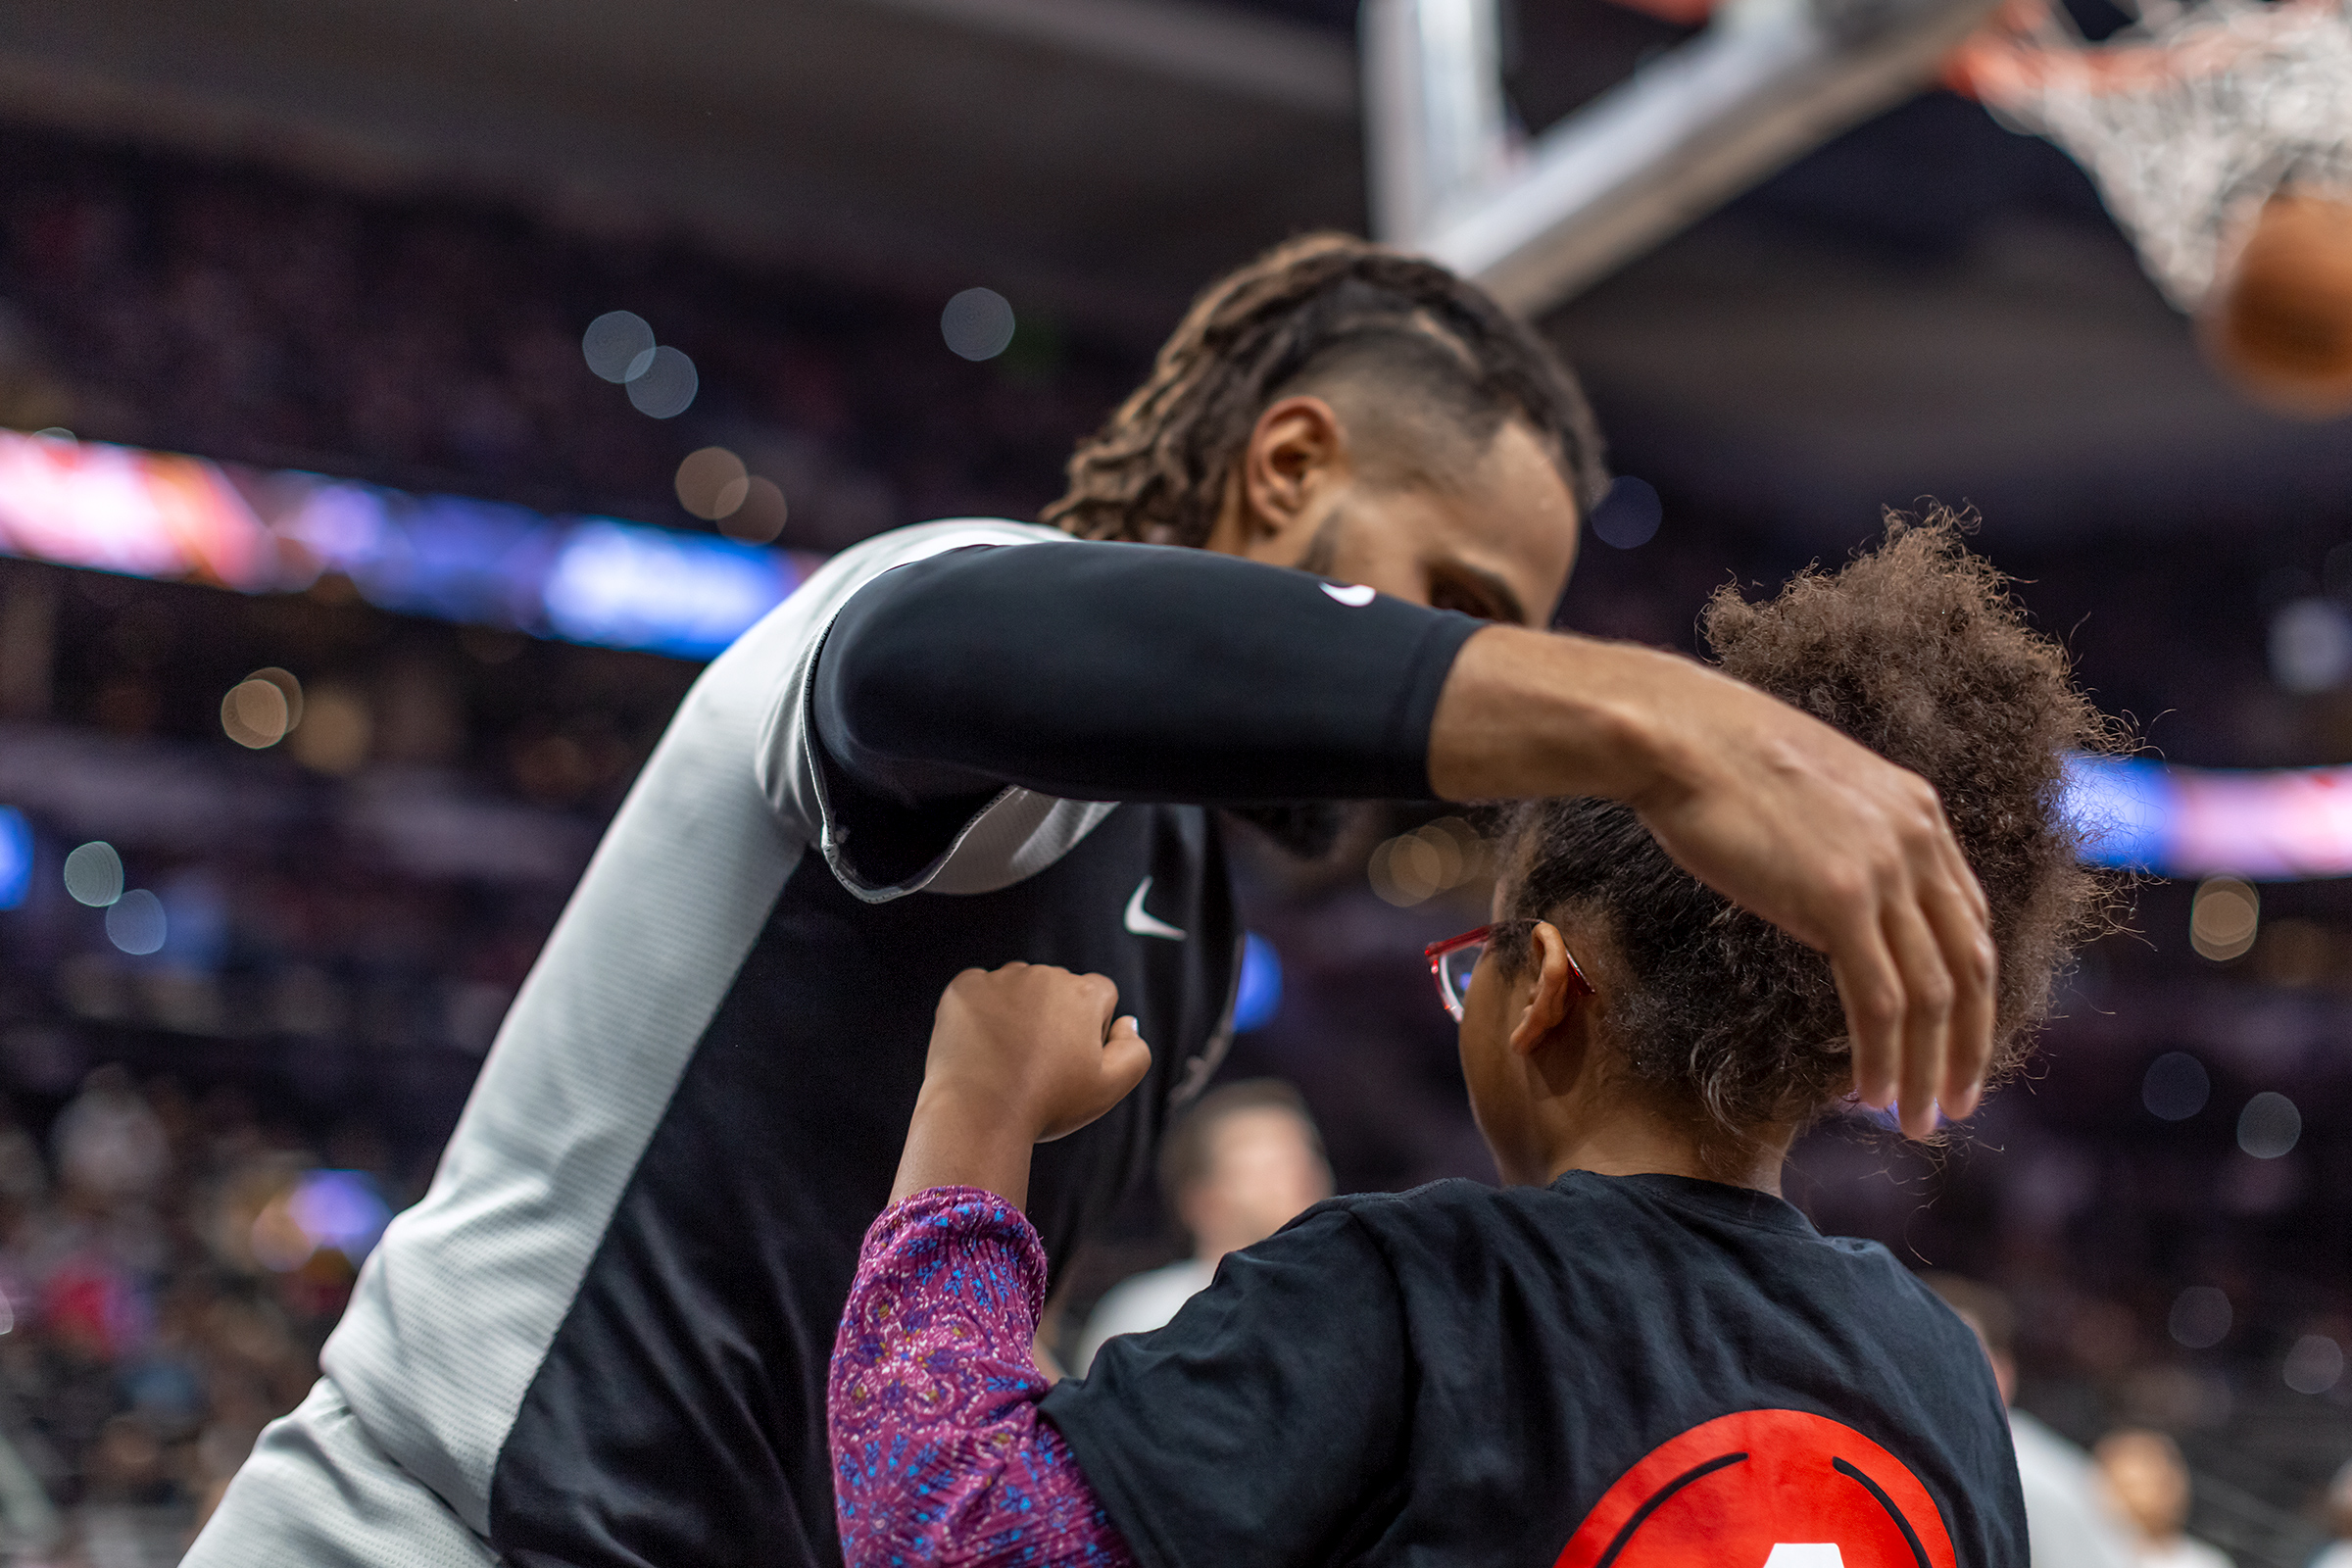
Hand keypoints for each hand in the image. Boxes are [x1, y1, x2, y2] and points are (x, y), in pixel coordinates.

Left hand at [890, 965, 1153, 1206]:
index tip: (1073, 1057)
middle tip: (1038, 1063)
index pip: (1100, 994)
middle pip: (1058, 988)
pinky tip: (981, 1046)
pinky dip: (980, 1011)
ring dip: (1018, 1010)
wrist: (978, 1117)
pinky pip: (979, 990)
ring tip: (1007, 1058)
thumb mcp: (1110, 1088)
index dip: (1092, 1027)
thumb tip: (1126, 1022)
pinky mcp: (964, 988)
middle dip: (1054, 1016)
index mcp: (1083, 993)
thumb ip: (1135, 1050)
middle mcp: (1043, 975)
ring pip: (1019, 987)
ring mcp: (1000, 979)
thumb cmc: (1046, 1105)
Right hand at [1430, 629, 1994, 1139]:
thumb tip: (1828, 898)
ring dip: (1927, 1069)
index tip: (1953, 1038)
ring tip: (1915, 1120)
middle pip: (1972, 966)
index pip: (1969, 921)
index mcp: (1918, 811)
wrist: (1673, 735)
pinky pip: (1881, 1002)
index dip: (1968, 990)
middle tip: (1955, 1102)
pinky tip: (1870, 1094)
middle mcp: (1918, 840)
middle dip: (1969, 1045)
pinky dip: (1884, 1057)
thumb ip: (1841, 843)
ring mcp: (1883, 870)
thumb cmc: (1713, 760)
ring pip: (1933, 997)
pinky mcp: (1840, 900)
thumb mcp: (1807, 794)